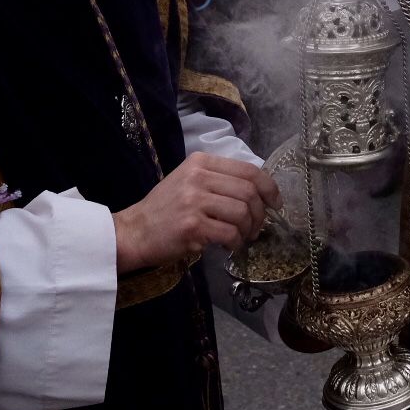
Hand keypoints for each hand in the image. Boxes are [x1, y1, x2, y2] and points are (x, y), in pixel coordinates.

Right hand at [112, 152, 279, 274]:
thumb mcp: (189, 182)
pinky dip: (235, 242)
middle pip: (249, 192)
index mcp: (200, 162)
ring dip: (248, 230)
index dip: (269, 187)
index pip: (248, 169)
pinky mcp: (193, 225)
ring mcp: (194, 200)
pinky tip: (228, 246)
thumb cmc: (165, 210)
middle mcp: (198, 177)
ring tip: (241, 238)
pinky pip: (230, 233)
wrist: (135, 232)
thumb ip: (219, 181)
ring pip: (242, 212)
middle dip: (260, 214)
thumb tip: (259, 193)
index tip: (275, 203)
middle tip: (256, 228)